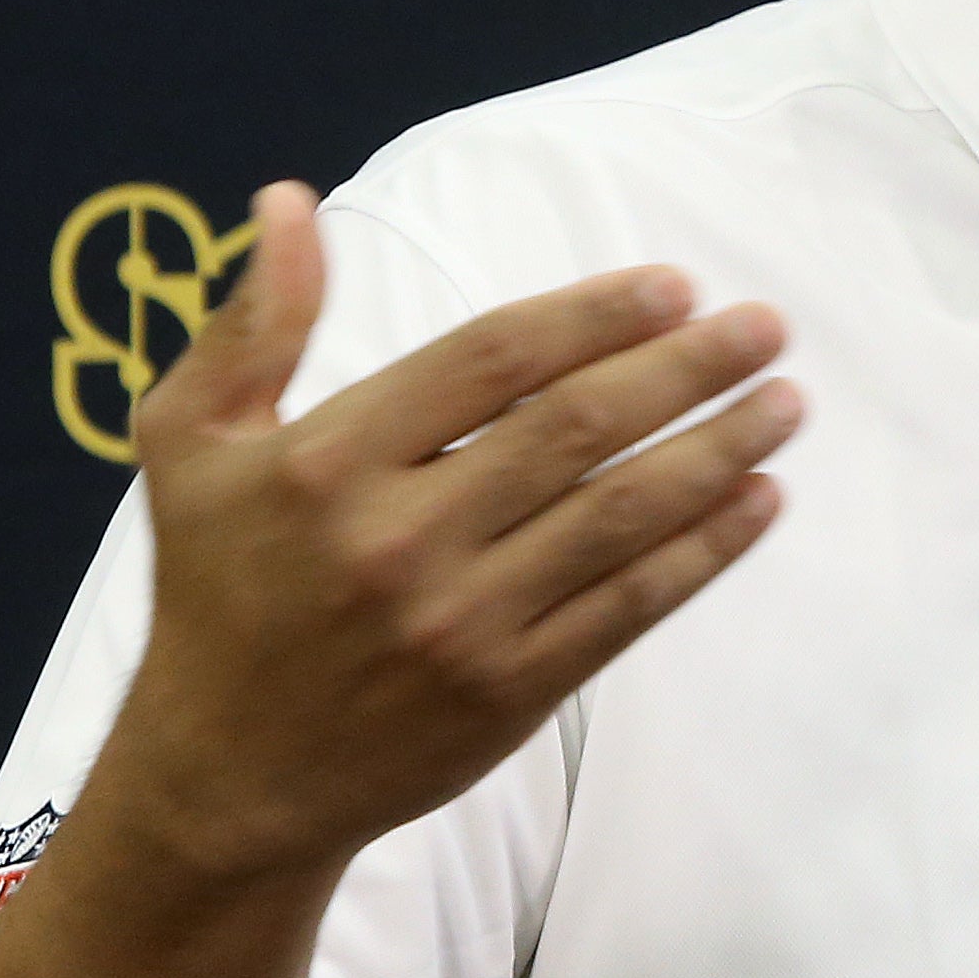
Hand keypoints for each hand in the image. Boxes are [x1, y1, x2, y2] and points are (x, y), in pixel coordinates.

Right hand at [104, 183, 797, 885]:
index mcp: (329, 461)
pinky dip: (706, 550)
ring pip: (620, 516)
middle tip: (765, 329)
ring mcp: (462, 620)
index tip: (676, 286)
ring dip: (720, 451)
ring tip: (786, 403)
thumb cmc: (219, 589)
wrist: (227, 776)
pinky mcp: (510, 691)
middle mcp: (399, 538)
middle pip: (576, 428)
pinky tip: (759, 500)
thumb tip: (290, 202)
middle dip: (687, 369)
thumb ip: (253, 324)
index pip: (492, 358)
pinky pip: (630, 606)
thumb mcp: (193, 445)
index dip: (595, 315)